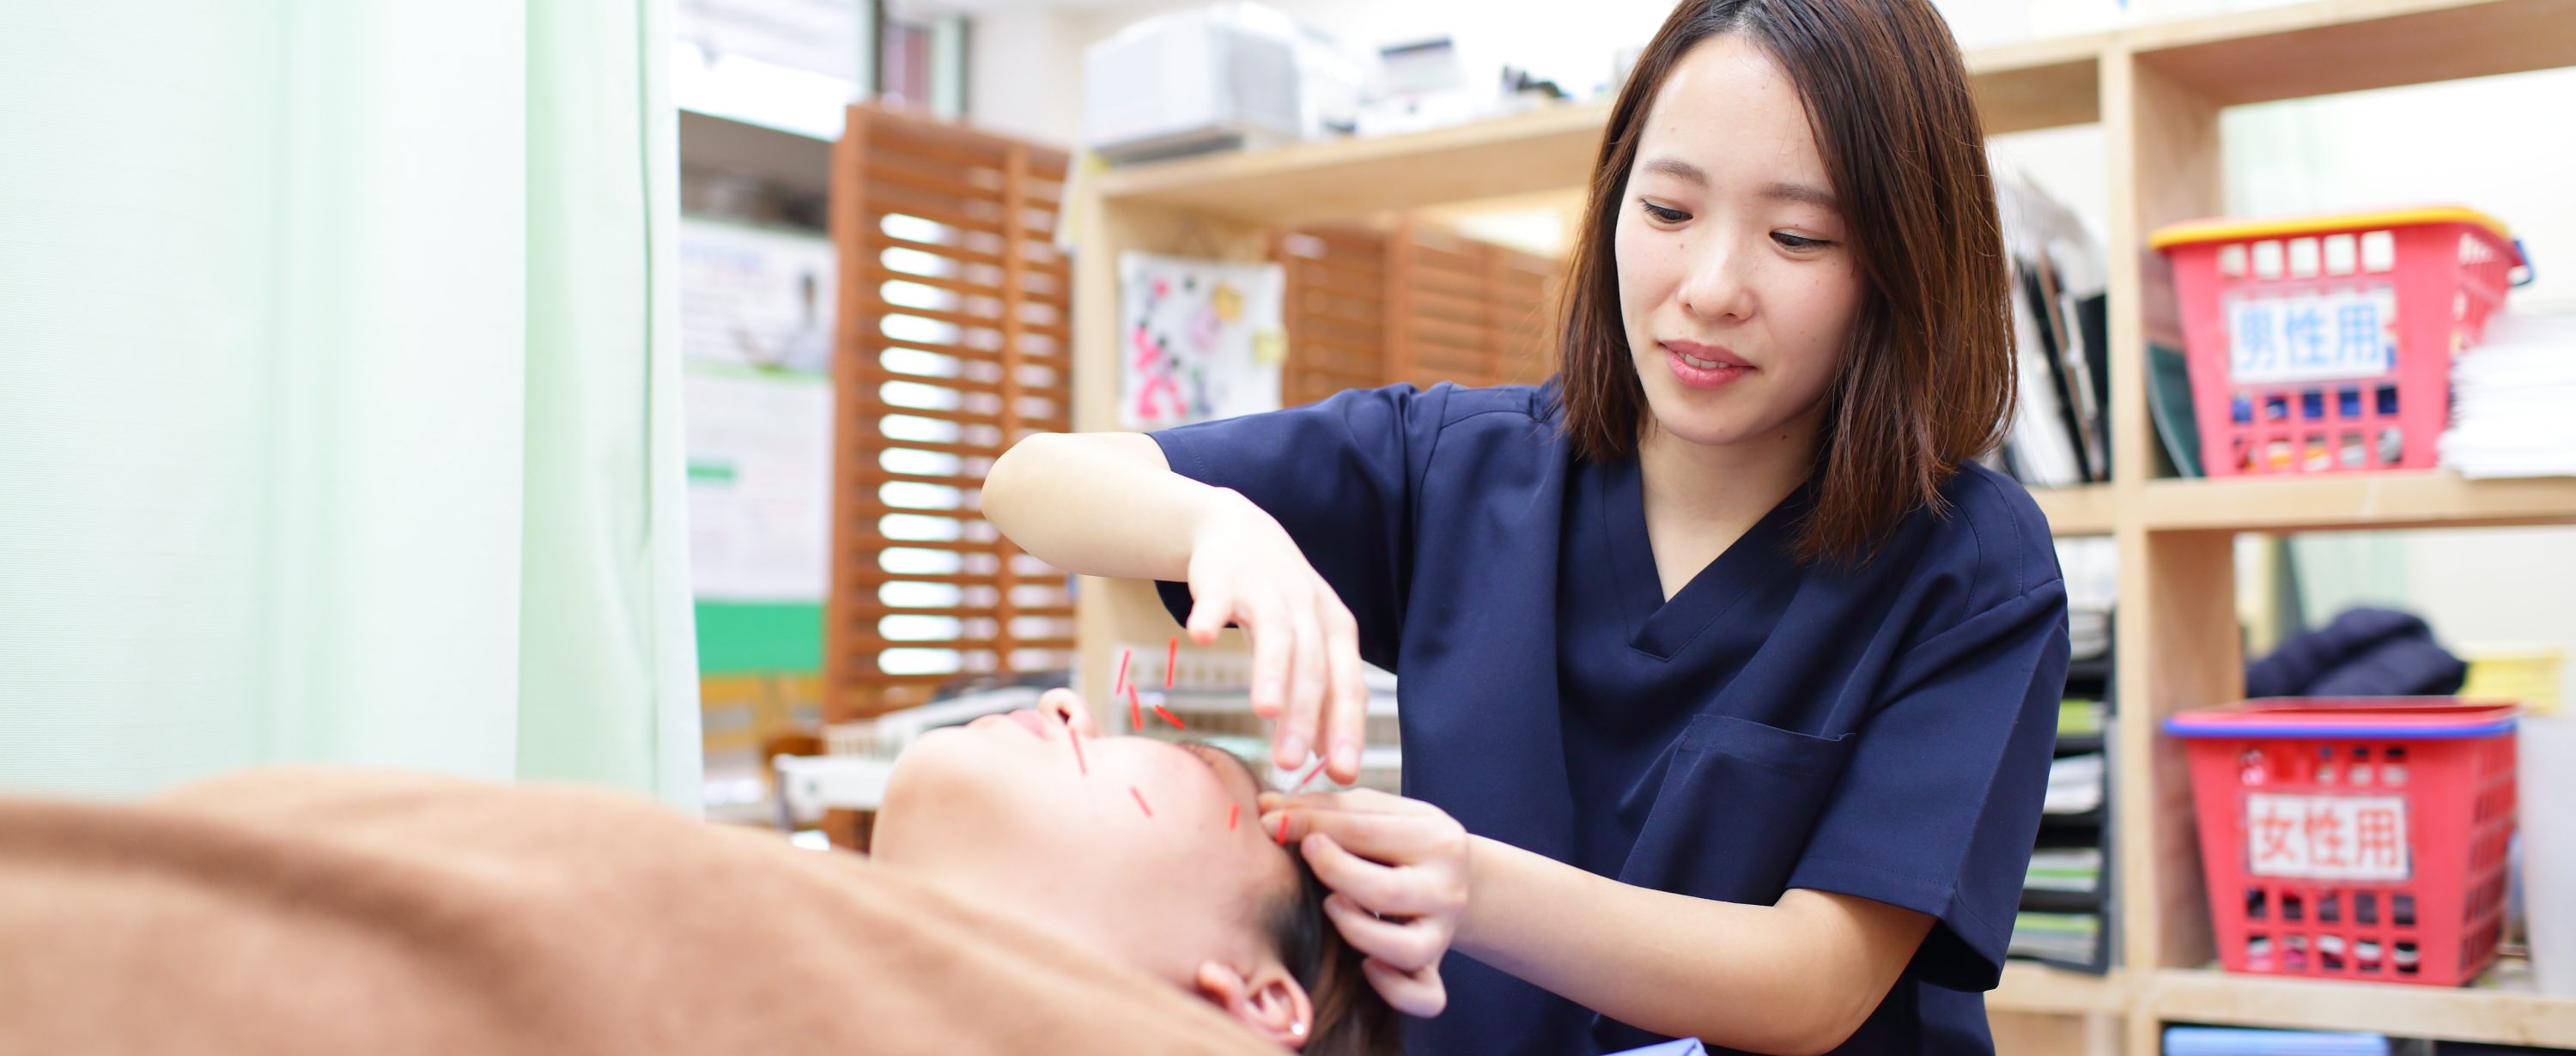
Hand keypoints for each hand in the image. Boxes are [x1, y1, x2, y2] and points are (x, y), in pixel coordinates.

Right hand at [1184, 491, 1369, 780]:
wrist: (1237, 530)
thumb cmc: (1279, 601)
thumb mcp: (1308, 643)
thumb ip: (1317, 696)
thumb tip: (1322, 757)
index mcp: (1335, 630)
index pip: (1347, 686)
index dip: (1345, 730)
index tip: (1341, 775)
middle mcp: (1308, 609)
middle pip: (1312, 667)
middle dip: (1304, 716)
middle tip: (1290, 763)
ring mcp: (1267, 590)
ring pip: (1276, 634)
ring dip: (1271, 672)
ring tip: (1264, 712)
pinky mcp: (1224, 578)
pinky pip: (1217, 598)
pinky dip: (1210, 616)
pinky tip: (1201, 638)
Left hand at [1259, 789, 1468, 1017]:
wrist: (1455, 879)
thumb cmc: (1401, 843)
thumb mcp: (1378, 814)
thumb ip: (1327, 809)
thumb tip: (1267, 807)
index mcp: (1439, 839)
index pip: (1365, 830)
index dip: (1311, 824)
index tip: (1272, 821)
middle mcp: (1448, 890)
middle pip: (1384, 891)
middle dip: (1333, 873)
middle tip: (1306, 857)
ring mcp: (1443, 935)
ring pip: (1404, 949)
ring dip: (1356, 930)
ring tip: (1331, 905)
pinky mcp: (1436, 971)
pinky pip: (1423, 996)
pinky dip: (1392, 988)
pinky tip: (1365, 967)